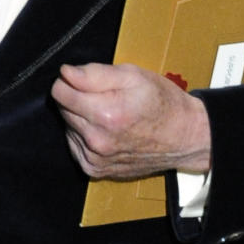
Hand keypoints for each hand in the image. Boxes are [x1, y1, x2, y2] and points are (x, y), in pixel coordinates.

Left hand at [51, 62, 211, 179]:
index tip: (83, 79)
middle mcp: (97, 141)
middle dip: (77, 97)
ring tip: (108, 112)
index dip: (69, 80)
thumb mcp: (133, 75)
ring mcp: (96, 159)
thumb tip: (66, 72)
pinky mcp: (96, 170)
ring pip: (67, 127)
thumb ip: (95, 73)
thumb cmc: (162, 102)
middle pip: (62, 109)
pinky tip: (105, 129)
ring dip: (80, 117)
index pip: (59, 92)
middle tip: (104, 95)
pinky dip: (84, 135)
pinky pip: (75, 146)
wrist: (184, 137)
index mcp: (106, 114)